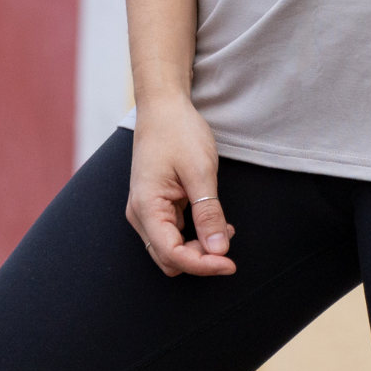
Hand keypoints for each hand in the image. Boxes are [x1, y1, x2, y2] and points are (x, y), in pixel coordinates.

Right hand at [126, 94, 235, 277]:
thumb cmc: (179, 132)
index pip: (172, 255)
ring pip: (171, 249)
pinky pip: (173, 233)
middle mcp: (140, 215)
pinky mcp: (154, 205)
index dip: (203, 265)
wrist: (163, 106)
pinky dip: (193, 235)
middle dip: (200, 259)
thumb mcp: (200, 171)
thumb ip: (208, 213)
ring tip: (225, 229)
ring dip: (198, 248)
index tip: (230, 263)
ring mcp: (146, 210)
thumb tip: (218, 251)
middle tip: (229, 243)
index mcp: (147, 207)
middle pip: (169, 259)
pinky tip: (214, 222)